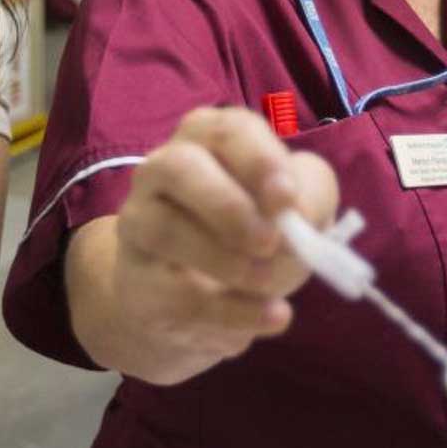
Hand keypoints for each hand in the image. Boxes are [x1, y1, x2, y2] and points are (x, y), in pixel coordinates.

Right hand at [111, 107, 337, 381]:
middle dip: (228, 207)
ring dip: (226, 262)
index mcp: (210, 137)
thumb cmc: (257, 232)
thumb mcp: (298, 208)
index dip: (259, 161)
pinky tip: (272, 317)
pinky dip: (230, 312)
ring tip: (269, 284)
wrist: (205, 300)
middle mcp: (164, 169)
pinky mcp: (136, 279)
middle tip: (270, 242)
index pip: (228, 130)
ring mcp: (140, 221)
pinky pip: (175, 294)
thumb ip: (310, 200)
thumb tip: (296, 221)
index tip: (287, 199)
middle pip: (179, 167)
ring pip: (166, 230)